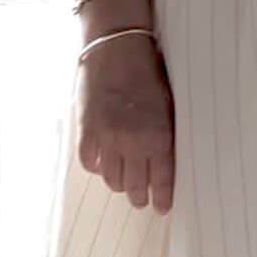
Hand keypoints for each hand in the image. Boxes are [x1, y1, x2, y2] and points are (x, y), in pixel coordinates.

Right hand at [76, 33, 175, 212]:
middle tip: (142, 201)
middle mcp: (132, 142)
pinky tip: (103, 164)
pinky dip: (96, 167)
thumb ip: (167, 133)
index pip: (162, 179)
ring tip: (125, 185)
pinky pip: (89, 163)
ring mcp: (106, 138)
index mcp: (158, 135)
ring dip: (119, 184)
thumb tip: (170, 158)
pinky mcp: (86, 130)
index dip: (162, 197)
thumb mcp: (170, 103)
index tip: (163, 207)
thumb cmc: (149, 72)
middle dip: (140, 197)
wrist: (116, 49)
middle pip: (134, 185)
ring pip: (111, 179)